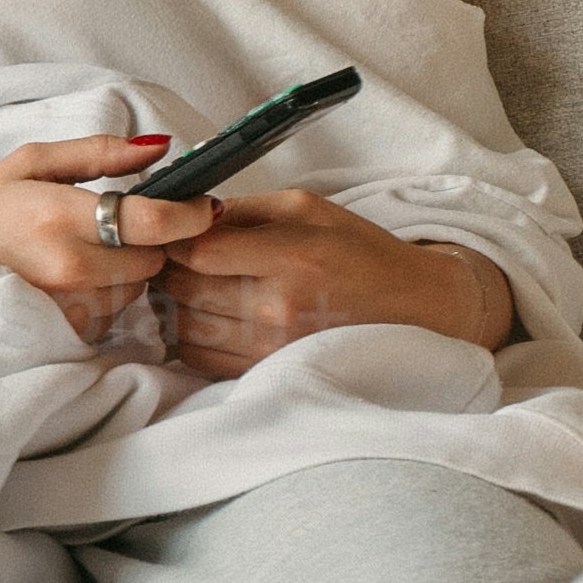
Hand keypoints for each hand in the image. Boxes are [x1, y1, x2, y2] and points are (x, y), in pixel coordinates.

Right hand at [0, 135, 214, 344]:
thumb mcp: (27, 164)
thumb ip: (97, 152)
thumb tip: (160, 147)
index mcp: (59, 217)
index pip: (152, 221)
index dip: (190, 213)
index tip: (205, 206)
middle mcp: (68, 269)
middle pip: (153, 258)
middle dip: (149, 241)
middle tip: (118, 227)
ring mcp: (68, 309)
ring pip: (137, 288)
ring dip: (127, 271)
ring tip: (85, 255)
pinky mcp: (66, 336)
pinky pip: (114, 314)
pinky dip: (106, 297)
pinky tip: (72, 284)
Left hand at [163, 187, 513, 376]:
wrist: (414, 310)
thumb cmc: (360, 252)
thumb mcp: (308, 209)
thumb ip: (243, 210)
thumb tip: (182, 213)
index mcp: (291, 257)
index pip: (196, 250)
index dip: (171, 238)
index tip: (169, 231)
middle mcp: (276, 308)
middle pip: (180, 290)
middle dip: (167, 270)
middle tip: (172, 256)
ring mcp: (268, 349)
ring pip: (181, 327)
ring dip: (174, 305)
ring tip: (193, 286)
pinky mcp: (264, 374)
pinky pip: (197, 357)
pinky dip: (189, 336)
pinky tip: (207, 316)